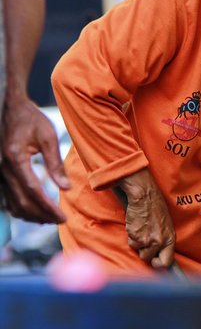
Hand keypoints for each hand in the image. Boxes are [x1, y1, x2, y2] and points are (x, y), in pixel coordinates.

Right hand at [1, 99, 68, 222]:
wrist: (10, 108)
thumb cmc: (30, 119)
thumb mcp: (48, 136)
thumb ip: (55, 163)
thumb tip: (66, 187)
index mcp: (15, 159)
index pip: (33, 191)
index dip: (48, 207)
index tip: (62, 216)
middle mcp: (3, 169)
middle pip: (22, 202)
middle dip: (42, 215)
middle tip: (60, 220)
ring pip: (13, 204)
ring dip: (32, 215)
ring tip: (50, 219)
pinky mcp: (0, 174)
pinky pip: (8, 198)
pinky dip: (21, 208)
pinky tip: (35, 211)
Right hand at [118, 168, 174, 269]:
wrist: (144, 195)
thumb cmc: (155, 207)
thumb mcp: (166, 225)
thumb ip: (164, 239)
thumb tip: (160, 253)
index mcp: (170, 238)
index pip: (167, 262)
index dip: (159, 264)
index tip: (155, 261)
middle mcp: (159, 241)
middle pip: (148, 259)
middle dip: (145, 253)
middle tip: (145, 241)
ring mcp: (147, 240)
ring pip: (139, 251)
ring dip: (138, 243)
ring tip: (141, 229)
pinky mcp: (135, 236)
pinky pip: (131, 243)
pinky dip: (132, 236)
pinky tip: (136, 225)